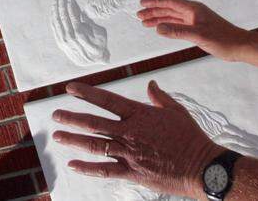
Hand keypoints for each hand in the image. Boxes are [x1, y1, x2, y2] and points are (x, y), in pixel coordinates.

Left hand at [51, 0, 108, 65]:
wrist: (92, 60)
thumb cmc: (99, 43)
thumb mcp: (100, 33)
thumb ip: (90, 22)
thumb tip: (81, 11)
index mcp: (83, 38)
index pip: (75, 21)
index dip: (72, 8)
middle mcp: (72, 42)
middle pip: (65, 21)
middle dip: (63, 5)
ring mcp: (64, 43)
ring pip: (58, 24)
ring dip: (56, 10)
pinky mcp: (60, 43)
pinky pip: (55, 28)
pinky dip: (53, 18)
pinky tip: (53, 9)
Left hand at [53, 81, 222, 197]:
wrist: (201, 166)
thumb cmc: (190, 137)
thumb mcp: (176, 111)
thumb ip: (159, 97)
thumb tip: (151, 84)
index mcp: (139, 114)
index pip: (106, 100)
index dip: (86, 93)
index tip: (70, 88)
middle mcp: (130, 132)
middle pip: (93, 123)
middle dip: (71, 117)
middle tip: (56, 115)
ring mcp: (129, 153)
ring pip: (94, 145)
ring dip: (73, 139)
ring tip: (58, 136)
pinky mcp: (132, 172)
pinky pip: (104, 170)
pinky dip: (87, 168)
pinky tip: (73, 165)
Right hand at [137, 0, 247, 61]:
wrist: (239, 46)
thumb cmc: (223, 39)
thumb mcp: (199, 36)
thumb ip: (178, 32)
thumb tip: (158, 28)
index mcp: (194, 9)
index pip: (170, 2)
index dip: (155, 2)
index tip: (142, 3)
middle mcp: (193, 12)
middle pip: (169, 8)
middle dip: (154, 11)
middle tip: (139, 15)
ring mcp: (195, 20)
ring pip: (172, 16)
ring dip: (159, 18)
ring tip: (145, 22)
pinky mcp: (197, 28)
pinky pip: (178, 24)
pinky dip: (167, 25)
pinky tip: (161, 28)